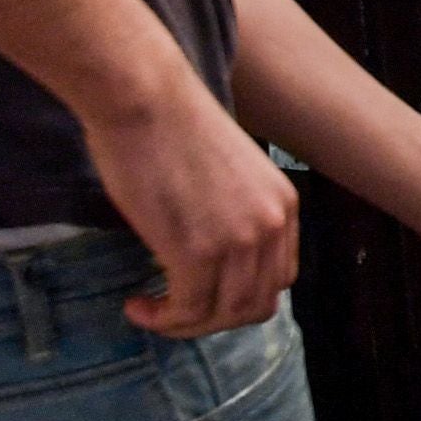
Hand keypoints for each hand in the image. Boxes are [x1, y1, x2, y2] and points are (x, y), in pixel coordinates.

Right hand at [93, 71, 301, 339]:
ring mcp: (239, 241)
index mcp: (283, 205)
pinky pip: (188, 310)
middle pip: (256, 304)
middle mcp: (272, 226)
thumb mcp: (224, 175)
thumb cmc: (168, 125)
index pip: (277, 278)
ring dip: (184, 324)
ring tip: (148, 308)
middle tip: (171, 310)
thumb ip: (231, 215)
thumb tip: (208, 258)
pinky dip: (162, 319)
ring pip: (224, 315)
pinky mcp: (198, 252)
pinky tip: (136, 304)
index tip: (198, 294)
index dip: (237, 298)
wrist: (143, 97)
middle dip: (212, 319)